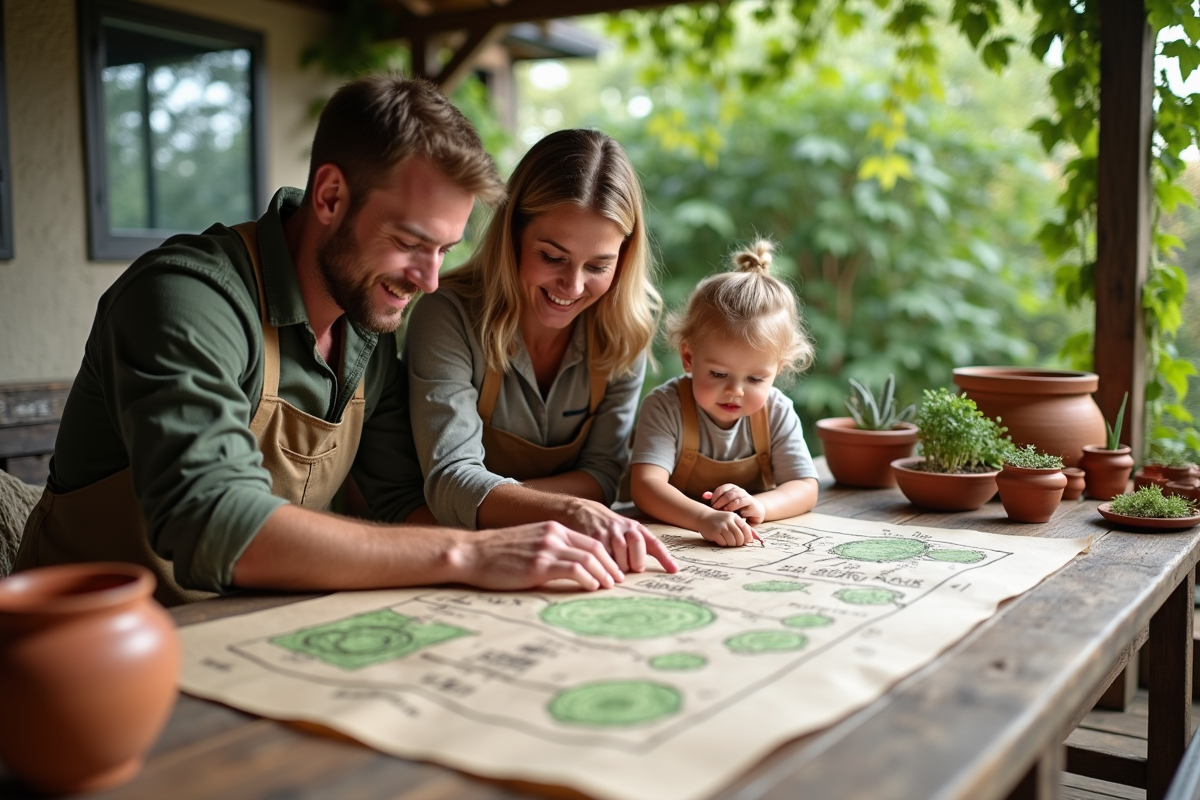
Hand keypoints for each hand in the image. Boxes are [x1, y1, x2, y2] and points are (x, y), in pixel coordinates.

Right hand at [458, 522, 624, 590]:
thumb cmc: (497, 554)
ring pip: (589, 558)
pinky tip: (591, 588)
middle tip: (618, 581)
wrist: (472, 553)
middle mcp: (553, 535)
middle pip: (595, 548)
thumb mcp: (529, 543)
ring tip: (609, 587)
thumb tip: (568, 566)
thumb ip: (549, 549)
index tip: (612, 571)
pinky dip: (588, 579)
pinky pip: (574, 570)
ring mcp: (547, 549)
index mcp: (553, 528)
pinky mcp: (539, 564)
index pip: (590, 541)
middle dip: (610, 566)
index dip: (606, 557)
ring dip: (603, 574)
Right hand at [563, 498, 678, 573]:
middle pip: (637, 549)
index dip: (665, 558)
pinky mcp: (594, 538)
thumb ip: (639, 546)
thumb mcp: (625, 530)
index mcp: (635, 527)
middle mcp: (624, 528)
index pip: (653, 543)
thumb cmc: (607, 526)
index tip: (674, 570)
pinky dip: (605, 566)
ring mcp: (609, 532)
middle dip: (636, 563)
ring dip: (619, 567)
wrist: (580, 510)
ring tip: (615, 569)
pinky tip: (603, 567)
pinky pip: (604, 558)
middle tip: (631, 568)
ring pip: (620, 555)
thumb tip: (657, 567)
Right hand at [698, 509, 756, 546]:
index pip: (746, 529)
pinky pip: (724, 543)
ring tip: (728, 541)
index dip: (747, 537)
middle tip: (736, 543)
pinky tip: (721, 540)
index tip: (745, 541)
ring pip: (732, 541)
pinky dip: (723, 544)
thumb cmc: (720, 521)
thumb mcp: (732, 520)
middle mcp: (728, 521)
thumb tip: (755, 537)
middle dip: (739, 543)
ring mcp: (721, 526)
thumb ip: (742, 527)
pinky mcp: (715, 532)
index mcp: (735, 517)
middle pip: (740, 537)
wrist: (703, 517)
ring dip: (731, 544)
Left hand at [704, 484, 765, 524]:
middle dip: (721, 504)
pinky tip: (736, 518)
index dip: (715, 498)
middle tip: (717, 511)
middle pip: (729, 495)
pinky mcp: (755, 507)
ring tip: (725, 514)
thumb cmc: (736, 507)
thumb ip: (715, 499)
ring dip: (730, 508)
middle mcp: (741, 491)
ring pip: (738, 501)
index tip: (712, 506)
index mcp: (732, 488)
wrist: (754, 511)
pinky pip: (746, 510)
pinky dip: (740, 514)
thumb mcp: (725, 503)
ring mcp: (748, 498)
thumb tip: (704, 495)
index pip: (722, 489)